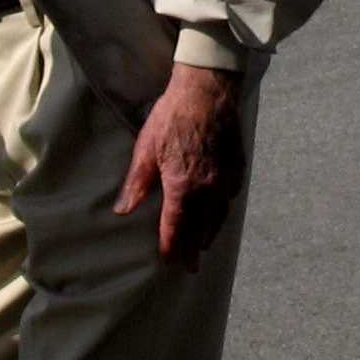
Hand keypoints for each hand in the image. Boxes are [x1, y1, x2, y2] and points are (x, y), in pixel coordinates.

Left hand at [113, 63, 245, 271]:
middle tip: (190, 266)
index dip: (171, 245)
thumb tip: (123, 210)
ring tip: (203, 246)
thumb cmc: (171, 117)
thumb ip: (137, 183)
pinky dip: (223, 211)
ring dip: (210, 233)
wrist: (206, 92)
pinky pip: (230, 199)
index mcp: (183, 186)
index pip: (176, 226)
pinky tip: (220, 213)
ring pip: (219, 216)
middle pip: (201, 228)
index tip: (168, 260)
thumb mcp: (146, 148)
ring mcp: (226, 179)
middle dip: (193, 248)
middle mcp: (208, 189)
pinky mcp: (237, 168)